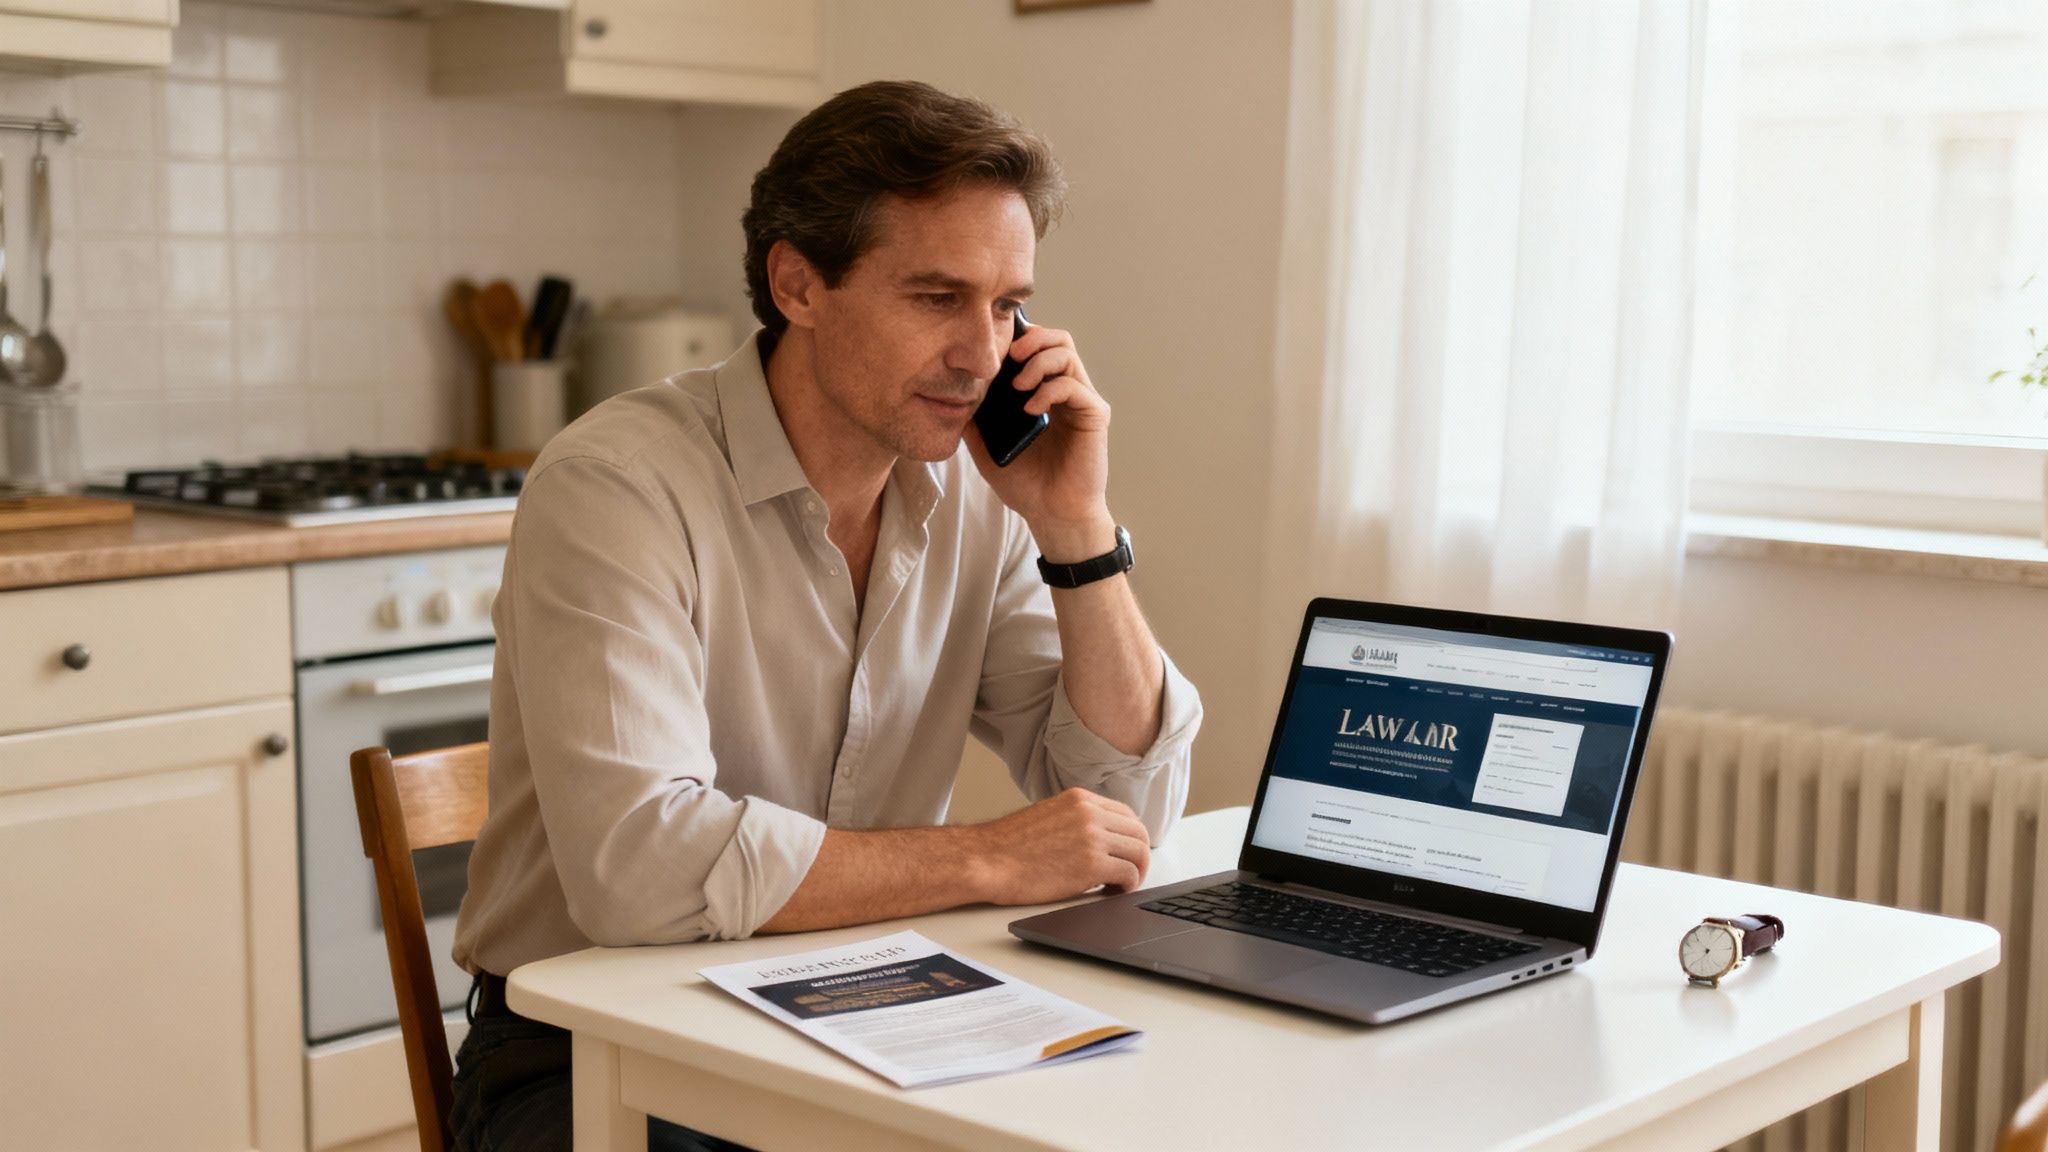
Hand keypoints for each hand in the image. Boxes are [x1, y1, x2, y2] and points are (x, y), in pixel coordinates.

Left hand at [964, 322, 1116, 560]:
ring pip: (1067, 353)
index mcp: (1043, 392)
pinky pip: (1075, 386)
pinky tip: (1031, 409)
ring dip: (1038, 361)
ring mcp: (1081, 401)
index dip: (1018, 339)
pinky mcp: (1094, 415)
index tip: (994, 350)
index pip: (1037, 347)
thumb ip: (973, 420)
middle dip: (1031, 339)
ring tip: (1018, 385)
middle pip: (1057, 339)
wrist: (1051, 514)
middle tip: (1009, 356)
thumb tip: (948, 396)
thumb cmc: (1025, 483)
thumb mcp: (987, 447)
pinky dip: (1050, 390)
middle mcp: (1065, 390)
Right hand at [967, 787, 1151, 904]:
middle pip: (1138, 832)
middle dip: (1138, 856)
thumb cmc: (1007, 847)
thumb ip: (1075, 821)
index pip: (1126, 814)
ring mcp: (1092, 837)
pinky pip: (1128, 874)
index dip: (1129, 837)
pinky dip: (1126, 887)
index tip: (1124, 853)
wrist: (986, 860)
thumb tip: (1098, 840)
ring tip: (1118, 887)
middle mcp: (1090, 813)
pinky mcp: (1091, 864)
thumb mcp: (1047, 817)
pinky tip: (1110, 893)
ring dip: (1135, 873)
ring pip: (1138, 853)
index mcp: (1079, 799)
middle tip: (1129, 874)